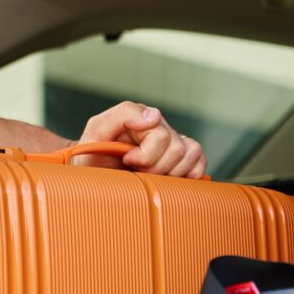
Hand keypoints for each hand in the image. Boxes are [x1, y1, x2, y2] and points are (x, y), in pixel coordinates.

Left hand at [74, 101, 207, 178]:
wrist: (94, 175)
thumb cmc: (93, 155)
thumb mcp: (96, 131)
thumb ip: (122, 114)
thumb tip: (154, 116)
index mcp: (143, 118)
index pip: (161, 136)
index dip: (144, 156)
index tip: (127, 161)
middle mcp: (161, 127)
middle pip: (177, 149)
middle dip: (155, 167)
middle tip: (136, 172)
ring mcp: (173, 142)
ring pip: (192, 154)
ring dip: (170, 173)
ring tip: (150, 176)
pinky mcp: (183, 159)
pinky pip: (200, 161)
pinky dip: (189, 173)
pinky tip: (168, 178)